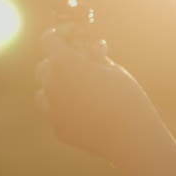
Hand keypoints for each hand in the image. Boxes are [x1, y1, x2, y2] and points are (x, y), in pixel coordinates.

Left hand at [34, 29, 161, 164]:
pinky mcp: (59, 130)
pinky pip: (55, 114)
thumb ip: (96, 57)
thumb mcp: (114, 69)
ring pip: (44, 92)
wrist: (131, 138)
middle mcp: (53, 85)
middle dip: (57, 63)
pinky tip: (85, 112)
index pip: (48, 41)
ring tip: (77, 89)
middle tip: (76, 64)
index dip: (57, 37)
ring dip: (55, 87)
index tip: (65, 38)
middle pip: (44, 67)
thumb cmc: (126, 97)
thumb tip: (92, 47)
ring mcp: (53, 110)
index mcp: (65, 64)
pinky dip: (65, 110)